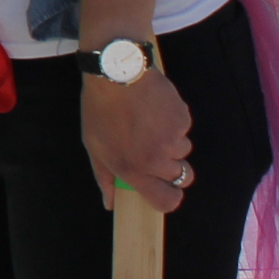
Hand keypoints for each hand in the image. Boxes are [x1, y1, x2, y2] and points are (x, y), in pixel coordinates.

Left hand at [80, 72, 194, 214]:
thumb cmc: (100, 110)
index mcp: (133, 169)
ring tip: (149, 124)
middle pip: (183, 177)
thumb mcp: (94, 146)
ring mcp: (172, 139)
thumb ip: (105, 178)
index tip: (166, 191)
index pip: (166, 200)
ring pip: (184, 151)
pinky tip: (155, 110)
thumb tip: (110, 204)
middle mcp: (156, 159)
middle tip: (156, 152)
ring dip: (172, 143)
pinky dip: (174, 123)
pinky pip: (184, 129)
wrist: (116, 73)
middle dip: (173, 168)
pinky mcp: (183, 119)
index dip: (170, 199)